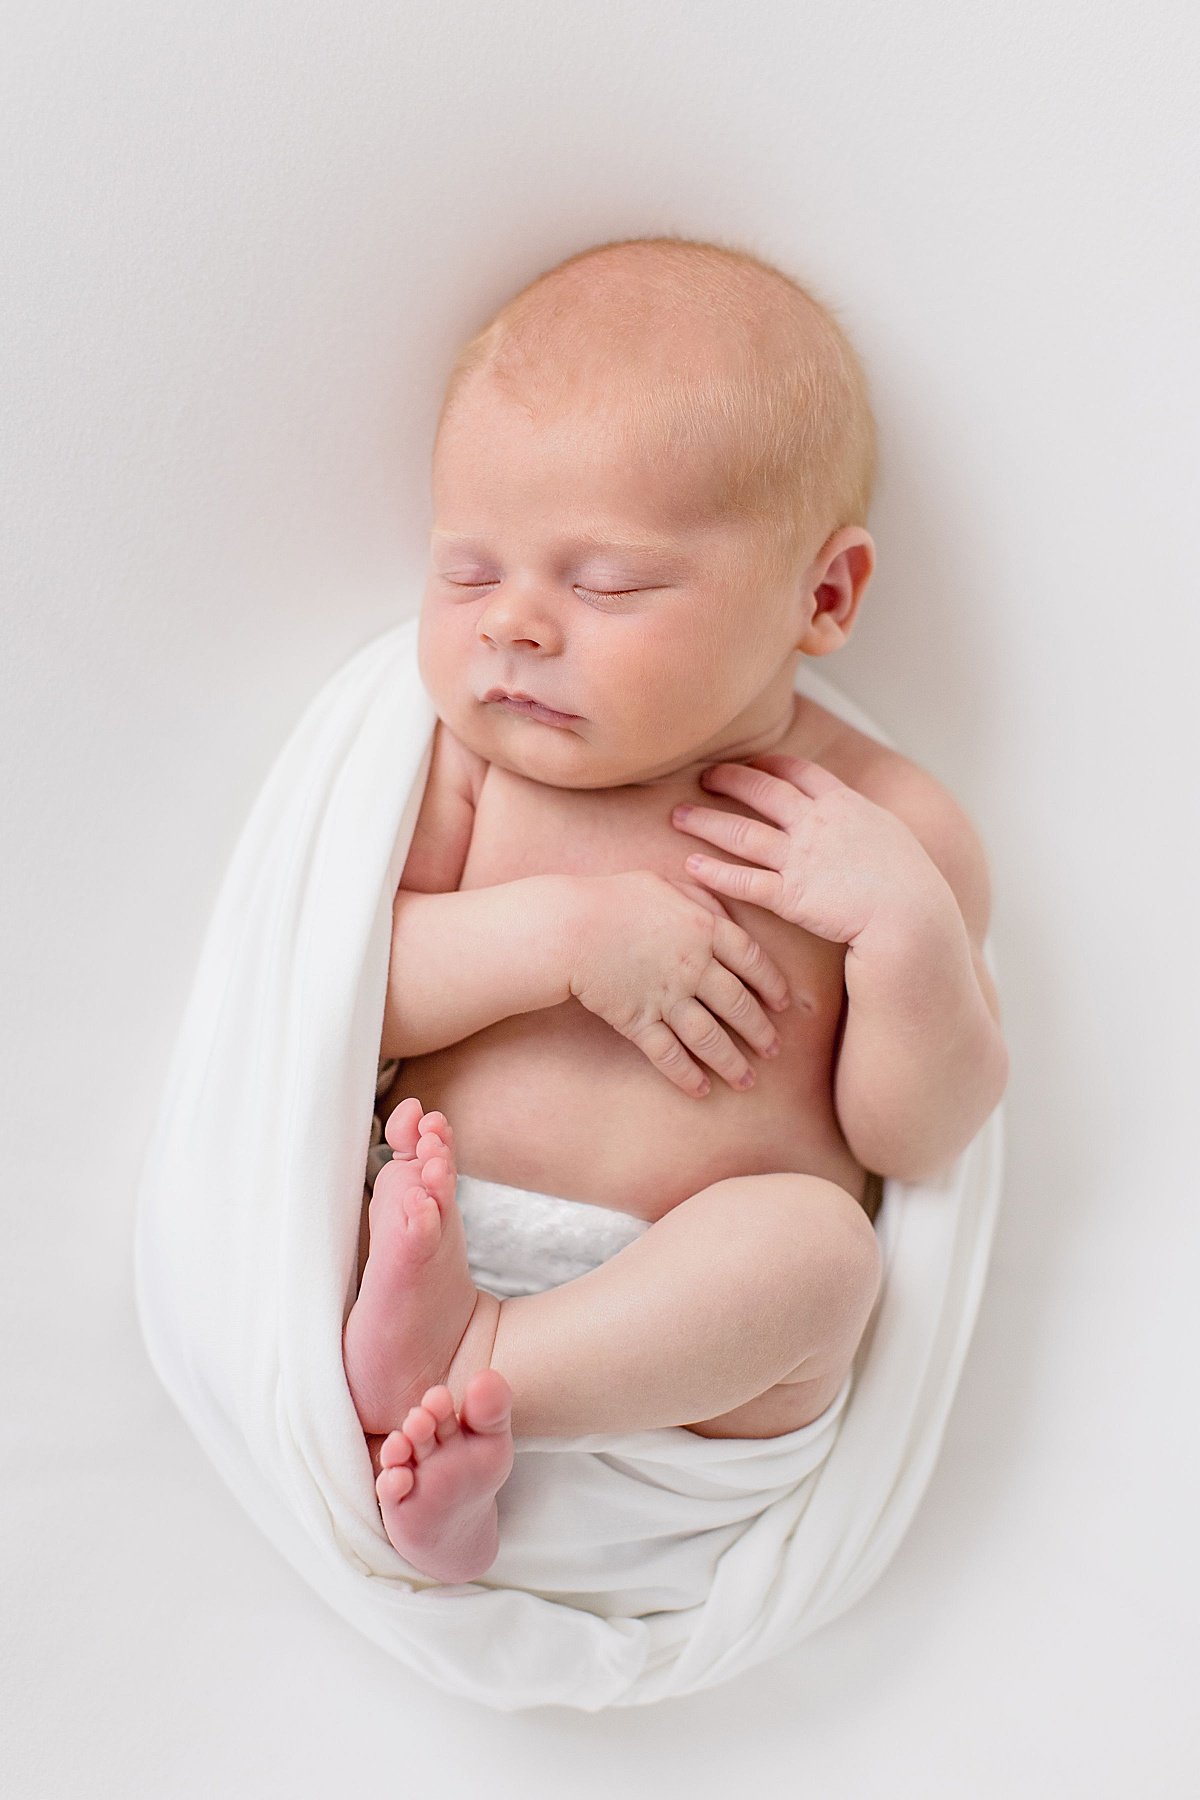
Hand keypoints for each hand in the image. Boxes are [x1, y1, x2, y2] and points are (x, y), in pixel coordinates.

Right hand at [564, 869, 791, 1097]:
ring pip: (709, 1037)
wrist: (567, 927)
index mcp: (704, 929)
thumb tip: (722, 911)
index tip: (783, 1004)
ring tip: (747, 1081)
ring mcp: (667, 997)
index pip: (752, 960)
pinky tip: (700, 1089)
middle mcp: (693, 966)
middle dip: (760, 1031)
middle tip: (774, 1050)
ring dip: (731, 1062)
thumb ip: (698, 898)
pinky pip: (668, 1053)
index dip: (772, 984)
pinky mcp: (638, 1021)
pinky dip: (686, 1074)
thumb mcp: (662, 885)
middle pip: (738, 1005)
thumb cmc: (611, 899)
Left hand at [669, 753, 946, 946]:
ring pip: (742, 832)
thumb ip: (869, 830)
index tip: (751, 763)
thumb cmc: (913, 886)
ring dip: (706, 822)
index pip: (800, 773)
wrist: (913, 916)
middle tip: (702, 778)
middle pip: (762, 792)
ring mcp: (801, 858)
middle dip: (729, 781)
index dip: (771, 765)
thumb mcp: (895, 840)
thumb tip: (866, 830)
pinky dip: (714, 872)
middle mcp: (818, 824)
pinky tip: (691, 867)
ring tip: (676, 816)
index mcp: (846, 805)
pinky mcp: (790, 895)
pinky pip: (743, 880)